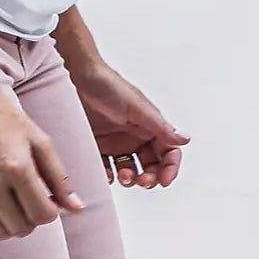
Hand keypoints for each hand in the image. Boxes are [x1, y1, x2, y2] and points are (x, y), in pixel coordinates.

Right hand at [0, 82, 82, 239]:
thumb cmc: (5, 120)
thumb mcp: (41, 143)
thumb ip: (60, 179)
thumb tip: (78, 209)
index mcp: (17, 168)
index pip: (43, 216)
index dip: (51, 212)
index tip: (47, 200)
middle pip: (21, 228)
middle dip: (32, 219)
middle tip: (29, 200)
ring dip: (11, 223)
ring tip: (12, 202)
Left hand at [69, 59, 188, 188]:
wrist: (73, 77)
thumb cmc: (107, 85)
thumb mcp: (137, 107)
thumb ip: (160, 126)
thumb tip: (185, 139)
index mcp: (150, 126)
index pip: (168, 152)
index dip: (170, 167)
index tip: (164, 180)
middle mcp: (135, 136)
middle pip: (151, 166)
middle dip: (150, 177)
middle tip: (143, 181)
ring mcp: (115, 143)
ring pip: (130, 171)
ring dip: (130, 178)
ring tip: (124, 176)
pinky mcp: (96, 147)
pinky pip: (105, 169)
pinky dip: (107, 176)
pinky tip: (106, 174)